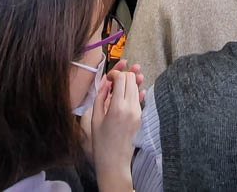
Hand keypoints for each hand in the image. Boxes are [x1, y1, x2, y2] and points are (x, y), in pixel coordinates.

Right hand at [90, 69, 140, 191]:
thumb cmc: (101, 143)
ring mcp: (138, 112)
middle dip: (122, 76)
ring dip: (127, 84)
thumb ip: (100, 97)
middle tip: (113, 82)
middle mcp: (130, 108)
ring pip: (136, 87)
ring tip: (117, 91)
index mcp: (117, 108)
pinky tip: (123, 98)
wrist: (114, 162)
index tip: (109, 78)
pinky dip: (131, 93)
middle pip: (131, 79)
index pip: (122, 78)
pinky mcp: (141, 117)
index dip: (114, 73)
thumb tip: (106, 82)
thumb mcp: (95, 119)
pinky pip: (138, 98)